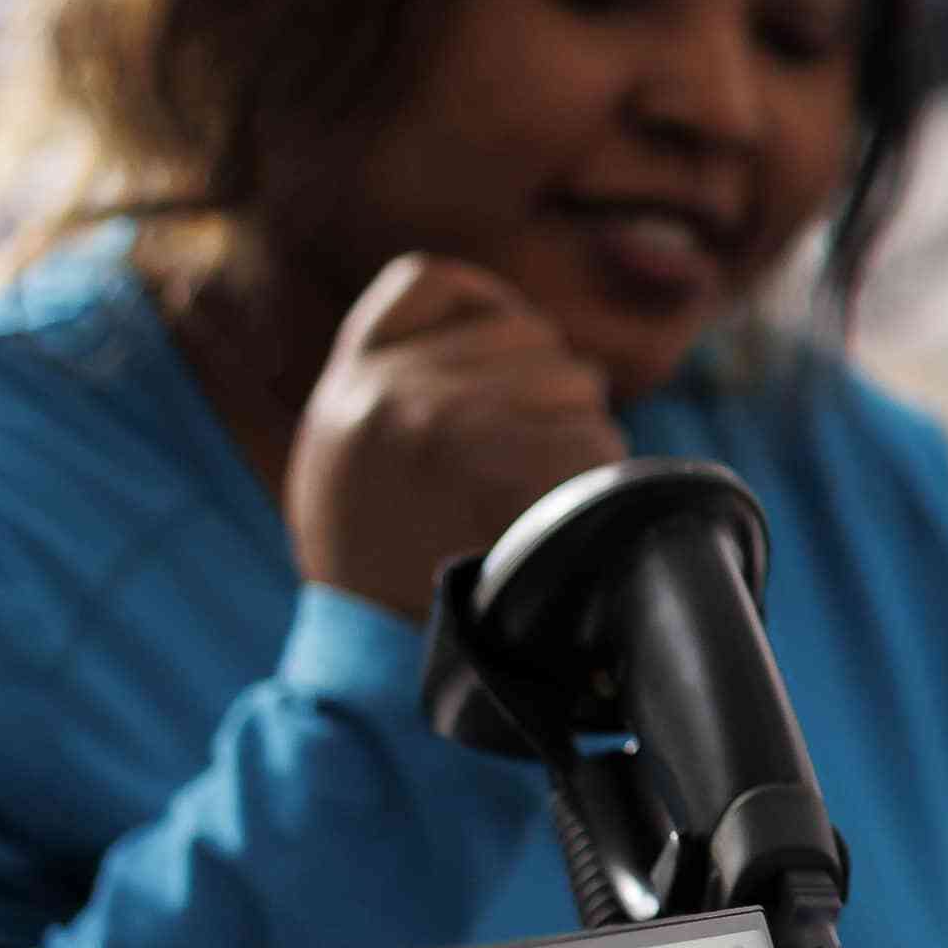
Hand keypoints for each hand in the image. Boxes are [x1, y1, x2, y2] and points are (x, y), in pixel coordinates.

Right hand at [287, 255, 624, 615]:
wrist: (379, 666)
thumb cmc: (379, 569)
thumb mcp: (346, 462)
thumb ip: (394, 390)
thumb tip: (498, 332)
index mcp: (350, 387)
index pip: (427, 280)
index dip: (485, 306)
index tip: (508, 349)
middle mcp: (393, 393)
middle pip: (528, 336)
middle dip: (549, 390)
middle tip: (528, 464)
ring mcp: (449, 425)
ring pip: (574, 384)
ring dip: (579, 436)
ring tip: (537, 502)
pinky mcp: (505, 469)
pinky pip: (596, 441)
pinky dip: (600, 481)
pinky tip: (566, 523)